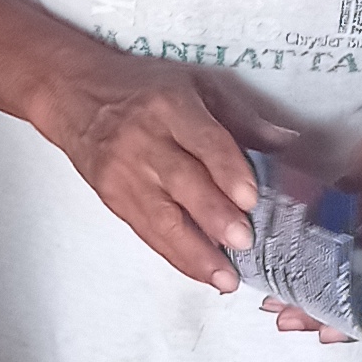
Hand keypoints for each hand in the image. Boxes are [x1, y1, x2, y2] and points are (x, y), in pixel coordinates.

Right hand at [33, 59, 256, 289]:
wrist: (74, 95)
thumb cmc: (143, 89)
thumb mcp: (195, 85)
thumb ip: (241, 118)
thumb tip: (287, 143)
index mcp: (170, 105)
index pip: (204, 141)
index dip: (228, 171)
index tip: (250, 198)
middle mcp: (143, 139)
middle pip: (182, 182)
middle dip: (214, 216)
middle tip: (243, 242)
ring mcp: (124, 172)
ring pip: (161, 218)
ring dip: (195, 251)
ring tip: (225, 277)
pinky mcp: (112, 197)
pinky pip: (146, 232)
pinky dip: (176, 255)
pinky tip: (201, 271)